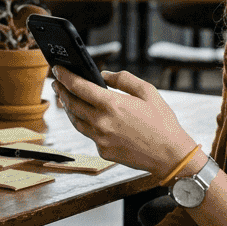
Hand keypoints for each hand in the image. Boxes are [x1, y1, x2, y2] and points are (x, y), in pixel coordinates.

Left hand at [51, 65, 196, 175]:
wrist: (170, 155)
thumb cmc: (162, 122)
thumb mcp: (148, 91)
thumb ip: (124, 79)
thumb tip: (104, 75)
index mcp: (112, 104)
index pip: (79, 87)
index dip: (65, 76)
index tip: (57, 70)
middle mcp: (102, 122)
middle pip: (71, 104)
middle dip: (61, 91)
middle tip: (56, 83)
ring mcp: (100, 139)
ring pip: (75, 121)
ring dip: (68, 108)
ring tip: (66, 99)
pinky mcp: (103, 151)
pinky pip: (89, 135)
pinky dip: (86, 124)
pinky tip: (87, 118)